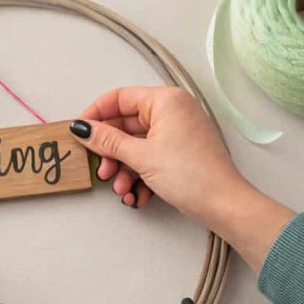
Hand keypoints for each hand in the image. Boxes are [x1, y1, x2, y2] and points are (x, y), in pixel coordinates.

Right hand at [70, 86, 294, 269]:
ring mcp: (178, 132)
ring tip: (121, 188)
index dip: (95, 115)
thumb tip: (83, 129)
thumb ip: (107, 141)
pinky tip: (137, 194)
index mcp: (166, 100)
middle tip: (101, 169)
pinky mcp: (180, 152)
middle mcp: (173, 111)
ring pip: (136, 145)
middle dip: (111, 152)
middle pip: (126, 125)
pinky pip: (150, 157)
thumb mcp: (140, 156)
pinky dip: (139, 175)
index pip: (119, 98)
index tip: (79, 133)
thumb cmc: (192, 175)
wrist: (224, 204)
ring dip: (124, 168)